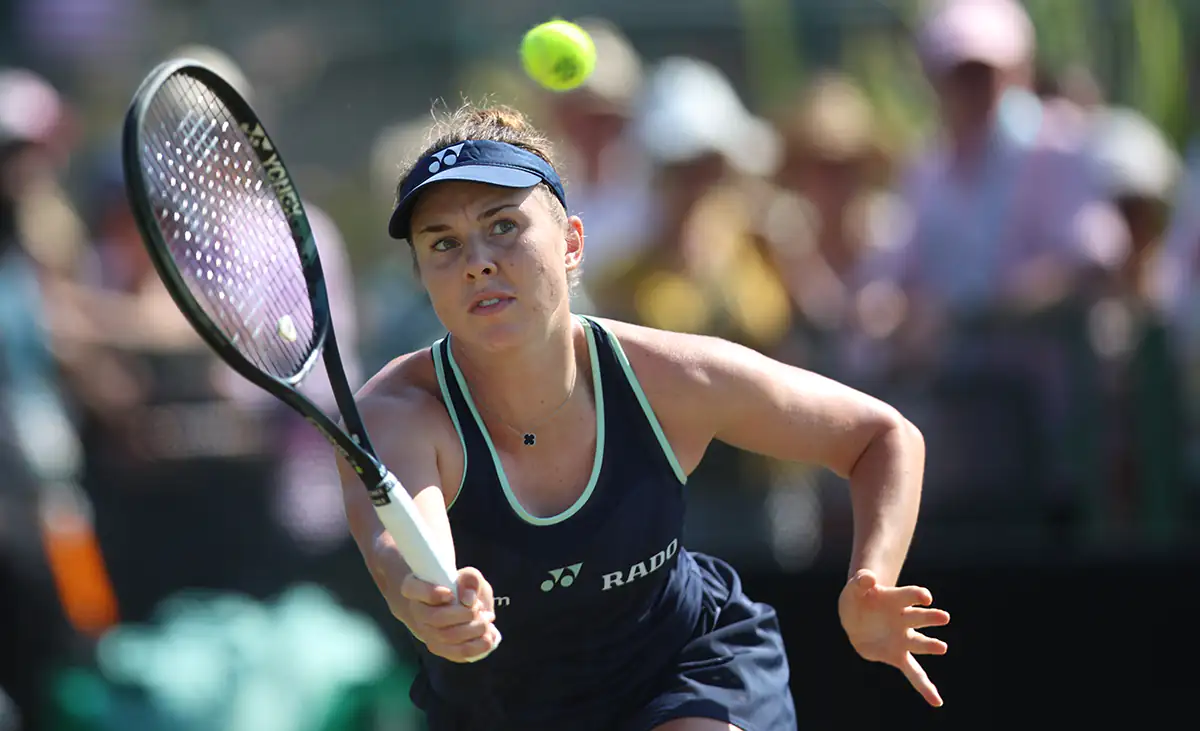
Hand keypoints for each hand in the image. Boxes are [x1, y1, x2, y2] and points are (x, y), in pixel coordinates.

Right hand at [394, 567, 500, 662]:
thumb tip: (468, 599)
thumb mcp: (468, 577)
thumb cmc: (460, 589)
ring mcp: (426, 633)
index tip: (451, 594)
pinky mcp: (440, 649)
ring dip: (473, 629)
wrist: (456, 609)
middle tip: (478, 608)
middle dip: (464, 614)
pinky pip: (458, 653)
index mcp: (415, 588)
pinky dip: (477, 646)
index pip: (414, 589)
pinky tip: (488, 637)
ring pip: (447, 637)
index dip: (432, 593)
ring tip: (486, 620)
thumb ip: (470, 580)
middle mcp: (417, 612)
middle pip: (436, 618)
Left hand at [838, 569, 949, 706]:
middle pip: (919, 617)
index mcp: (896, 600)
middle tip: (943, 617)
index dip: (917, 595)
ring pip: (919, 643)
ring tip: (942, 647)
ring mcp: (904, 638)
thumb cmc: (858, 599)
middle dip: (930, 617)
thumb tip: (869, 578)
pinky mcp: (898, 655)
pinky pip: (913, 672)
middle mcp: (905, 619)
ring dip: (929, 645)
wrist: (856, 617)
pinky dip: (924, 687)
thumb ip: (860, 582)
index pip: (909, 595)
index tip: (925, 597)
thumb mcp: (854, 589)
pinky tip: (937, 701)